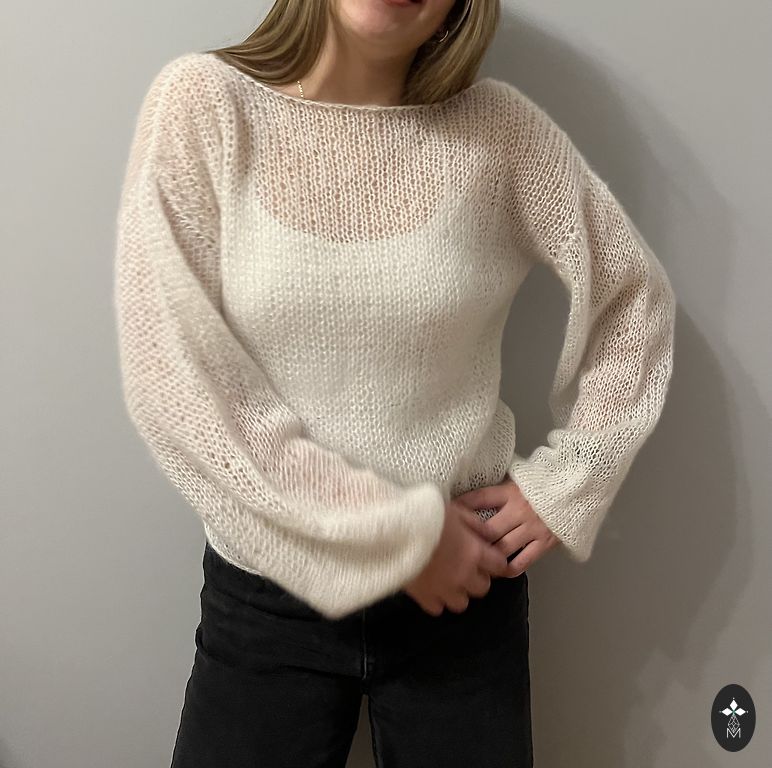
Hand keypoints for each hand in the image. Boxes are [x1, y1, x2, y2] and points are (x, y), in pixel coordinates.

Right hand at [403, 498, 509, 616]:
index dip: (495, 562)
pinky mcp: (424, 597)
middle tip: (466, 567)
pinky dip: (436, 600)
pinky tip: (430, 587)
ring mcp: (444, 589)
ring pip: (461, 603)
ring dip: (458, 592)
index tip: (488, 559)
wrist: (394, 529)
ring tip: (447, 580)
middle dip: (477, 578)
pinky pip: (437, 608)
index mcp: (474, 552)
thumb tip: (491, 536)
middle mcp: (463, 575)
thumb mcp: (455, 511)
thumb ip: (475, 525)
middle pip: (482, 588)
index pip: (499, 566)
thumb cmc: (425, 514)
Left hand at [455, 475, 559, 577]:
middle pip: (488, 529)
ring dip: (488, 556)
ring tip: (476, 563)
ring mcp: (532, 528)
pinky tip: (500, 571)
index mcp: (512, 491)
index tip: (450, 512)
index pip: (481, 498)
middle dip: (472, 538)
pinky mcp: (545, 542)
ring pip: (502, 547)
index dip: (463, 505)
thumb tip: (481, 493)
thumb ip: (504, 486)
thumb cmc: (549, 482)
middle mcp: (519, 510)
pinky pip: (523, 560)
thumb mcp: (523, 477)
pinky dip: (510, 568)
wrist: (579, 488)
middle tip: (459, 547)